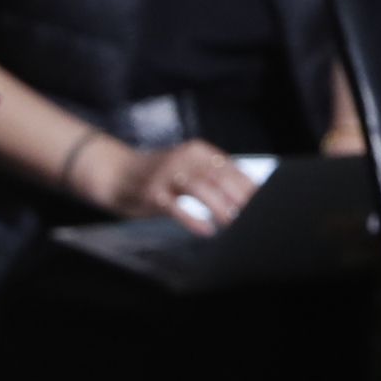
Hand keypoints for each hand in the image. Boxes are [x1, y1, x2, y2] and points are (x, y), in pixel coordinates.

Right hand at [91, 134, 262, 232]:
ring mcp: (165, 174)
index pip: (230, 168)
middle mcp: (183, 158)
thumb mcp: (188, 168)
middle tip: (256, 215)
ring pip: (200, 188)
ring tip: (235, 223)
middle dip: (239, 197)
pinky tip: (206, 230)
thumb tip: (249, 194)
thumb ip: (214, 177)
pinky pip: (174, 206)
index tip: (265, 203)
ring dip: (220, 207)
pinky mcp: (150, 192)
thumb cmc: (160, 176)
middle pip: (218, 177)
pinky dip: (192, 218)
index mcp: (197, 151)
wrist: (115, 173)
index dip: (249, 186)